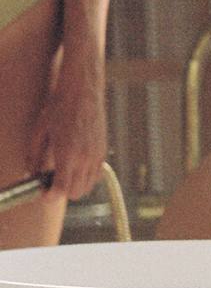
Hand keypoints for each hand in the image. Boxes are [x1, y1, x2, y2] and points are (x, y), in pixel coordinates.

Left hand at [31, 57, 106, 199]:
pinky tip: (74, 168)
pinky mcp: (103, 151)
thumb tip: (31, 173)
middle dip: (61, 192)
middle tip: (49, 182)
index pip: (61, 188)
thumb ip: (34, 156)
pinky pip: (95, 175)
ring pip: (87, 187)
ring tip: (61, 174)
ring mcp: (96, 156)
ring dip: (74, 186)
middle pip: (76, 193)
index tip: (42, 193)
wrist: (83, 92)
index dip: (50, 196)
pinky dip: (85, 178)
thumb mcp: (40, 131)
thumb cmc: (60, 107)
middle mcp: (84, 158)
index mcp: (67, 154)